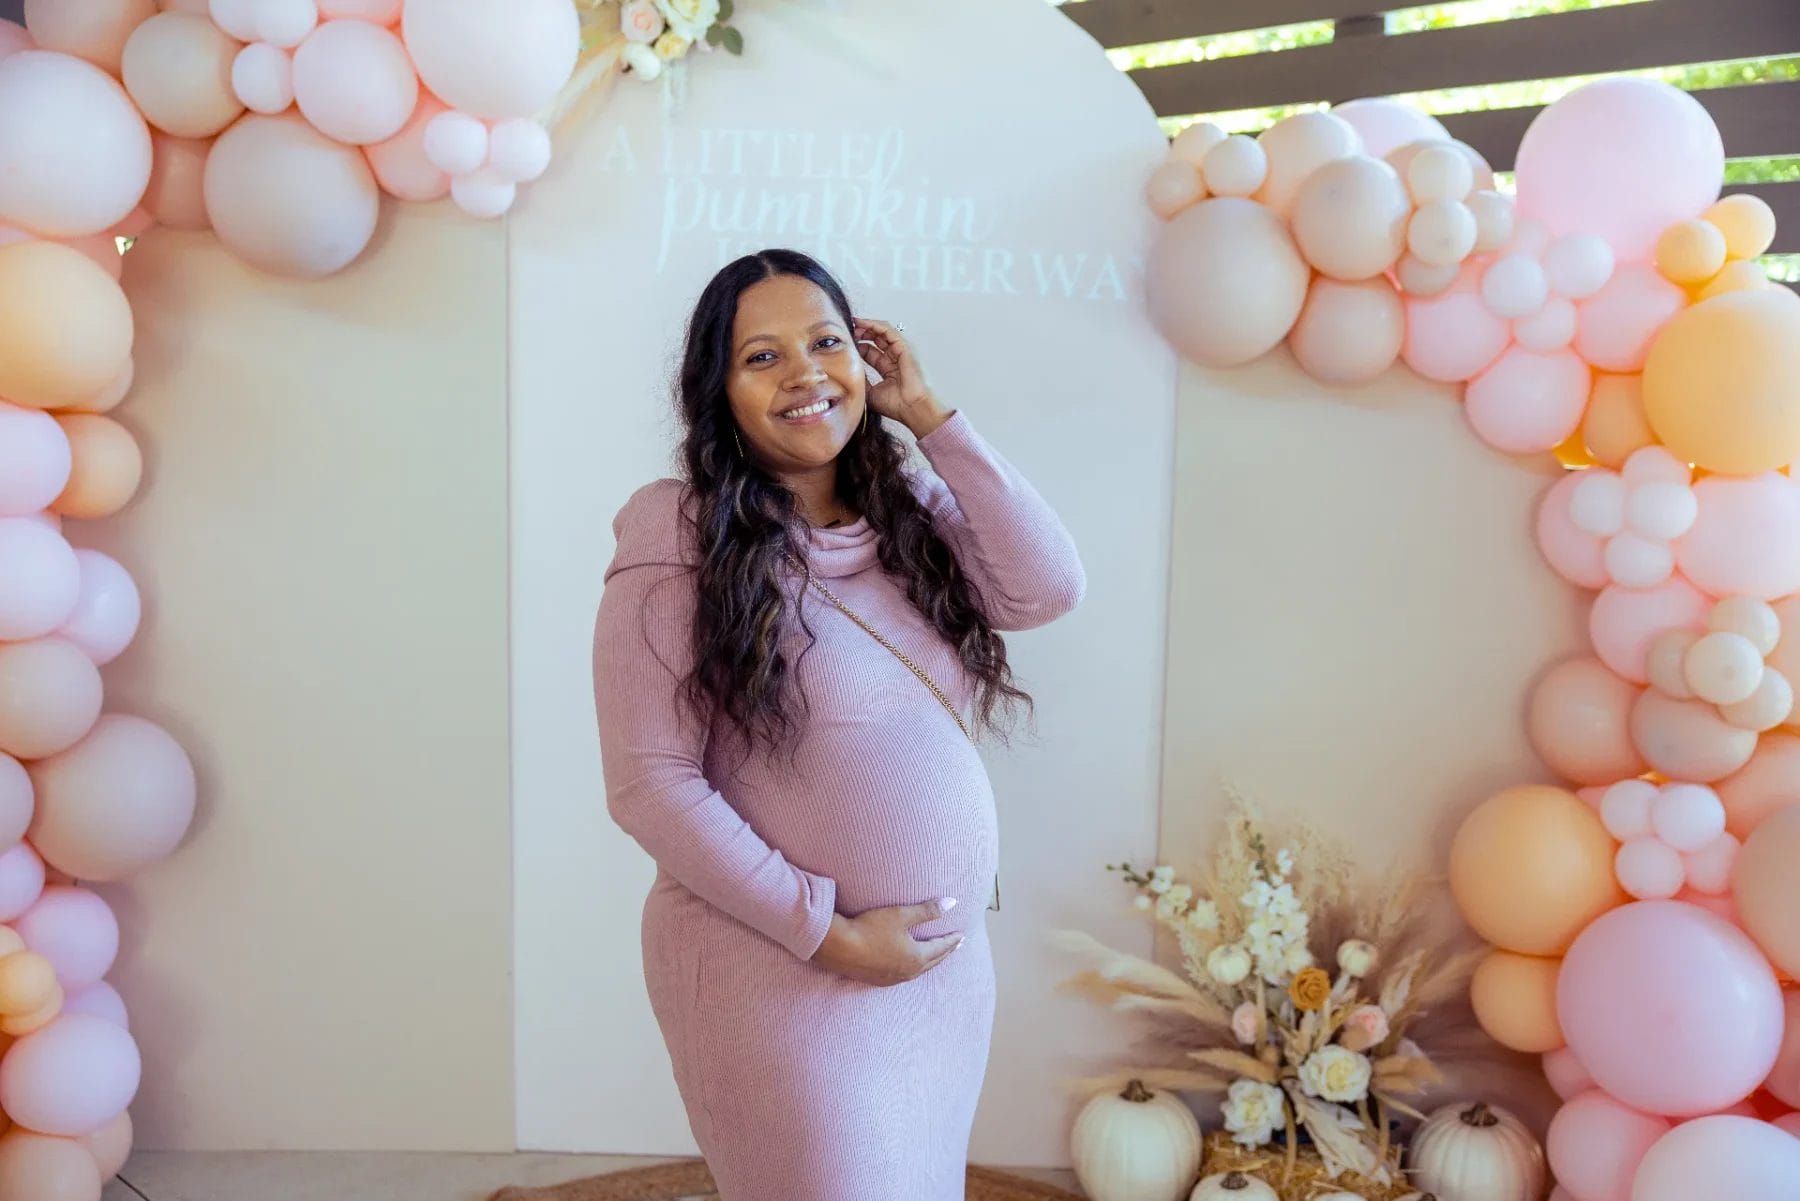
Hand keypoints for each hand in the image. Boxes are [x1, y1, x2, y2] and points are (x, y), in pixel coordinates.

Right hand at [812, 898, 962, 985]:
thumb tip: (952, 903)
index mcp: (916, 957)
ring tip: (934, 956)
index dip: (952, 940)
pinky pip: (902, 975)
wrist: (838, 947)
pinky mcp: (877, 980)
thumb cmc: (870, 927)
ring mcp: (891, 978)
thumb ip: (927, 910)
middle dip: (945, 952)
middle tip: (955, 946)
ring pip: (918, 971)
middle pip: (932, 962)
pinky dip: (912, 968)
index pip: (941, 948)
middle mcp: (907, 972)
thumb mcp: (901, 914)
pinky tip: (907, 966)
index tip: (961, 936)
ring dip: (929, 962)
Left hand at [854, 317, 951, 437]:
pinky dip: (874, 324)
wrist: (912, 408)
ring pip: (881, 331)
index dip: (857, 346)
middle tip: (847, 331)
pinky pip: (887, 330)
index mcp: (889, 369)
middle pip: (876, 339)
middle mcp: (895, 358)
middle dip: (861, 333)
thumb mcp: (869, 392)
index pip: (870, 352)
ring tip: (852, 323)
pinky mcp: (904, 346)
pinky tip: (861, 323)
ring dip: (866, 326)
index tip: (843, 343)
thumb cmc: (896, 405)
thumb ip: (860, 380)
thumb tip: (846, 369)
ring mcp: (901, 351)